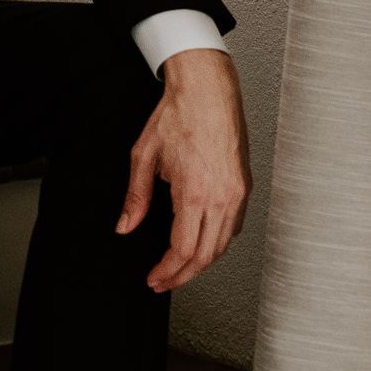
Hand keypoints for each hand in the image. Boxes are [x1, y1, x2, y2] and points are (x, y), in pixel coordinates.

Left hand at [117, 48, 251, 291]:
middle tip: (163, 281)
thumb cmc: (179, 115)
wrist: (207, 89)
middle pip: (205, 256)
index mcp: (195, 193)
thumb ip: (135, 197)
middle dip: (183, 275)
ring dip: (201, 263)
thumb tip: (125, 225)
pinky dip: (217, 243)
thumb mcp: (143, 157)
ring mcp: (238, 193)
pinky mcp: (244, 187)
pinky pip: (234, 227)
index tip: (154, 278)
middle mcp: (222, 197)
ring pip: (223, 245)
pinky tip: (201, 244)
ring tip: (179, 269)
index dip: (167, 271)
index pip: (182, 249)